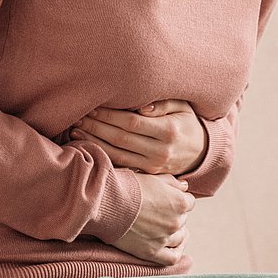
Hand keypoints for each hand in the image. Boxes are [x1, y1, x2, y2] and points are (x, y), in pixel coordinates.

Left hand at [65, 99, 206, 177]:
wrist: (201, 152)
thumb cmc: (187, 122)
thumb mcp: (182, 107)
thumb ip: (162, 104)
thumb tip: (141, 107)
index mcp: (168, 131)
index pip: (131, 122)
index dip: (109, 115)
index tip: (92, 107)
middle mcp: (160, 150)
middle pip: (121, 138)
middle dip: (96, 127)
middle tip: (78, 117)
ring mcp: (153, 165)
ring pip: (117, 154)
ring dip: (94, 142)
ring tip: (76, 130)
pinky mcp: (147, 173)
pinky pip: (120, 164)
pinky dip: (102, 154)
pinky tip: (87, 145)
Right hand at [114, 172, 194, 266]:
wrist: (107, 203)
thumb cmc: (128, 186)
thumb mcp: (153, 177)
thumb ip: (172, 182)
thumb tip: (185, 186)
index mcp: (180, 202)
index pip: (188, 202)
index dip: (177, 200)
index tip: (165, 200)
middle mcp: (176, 221)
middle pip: (182, 219)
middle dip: (173, 215)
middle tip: (156, 211)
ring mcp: (164, 238)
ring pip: (179, 237)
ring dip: (173, 232)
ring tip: (160, 227)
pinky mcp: (152, 252)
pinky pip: (172, 257)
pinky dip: (175, 251)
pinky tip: (172, 246)